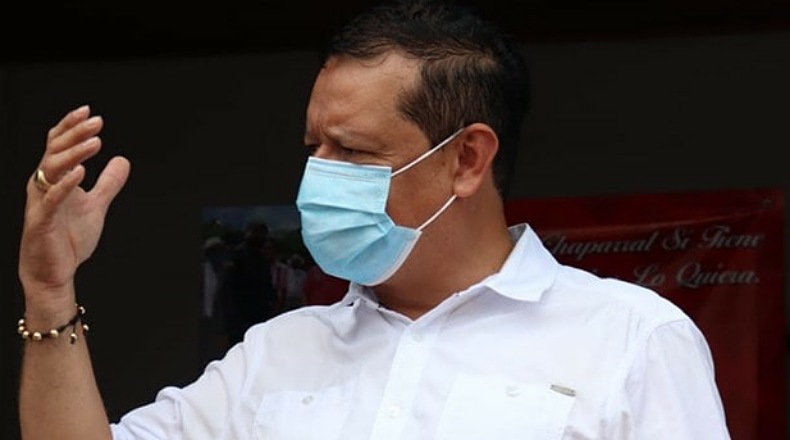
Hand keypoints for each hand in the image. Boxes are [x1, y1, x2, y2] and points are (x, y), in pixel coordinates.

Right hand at [19, 105, 129, 307]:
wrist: (53, 272)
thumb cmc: (68, 238)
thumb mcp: (96, 205)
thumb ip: (108, 183)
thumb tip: (123, 160)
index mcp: (54, 179)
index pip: (58, 145)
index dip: (71, 127)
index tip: (89, 112)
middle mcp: (43, 186)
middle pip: (54, 151)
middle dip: (75, 134)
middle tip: (97, 122)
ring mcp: (41, 202)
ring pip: (51, 169)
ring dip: (74, 154)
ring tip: (95, 142)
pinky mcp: (41, 221)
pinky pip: (51, 199)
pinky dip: (65, 184)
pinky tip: (80, 172)